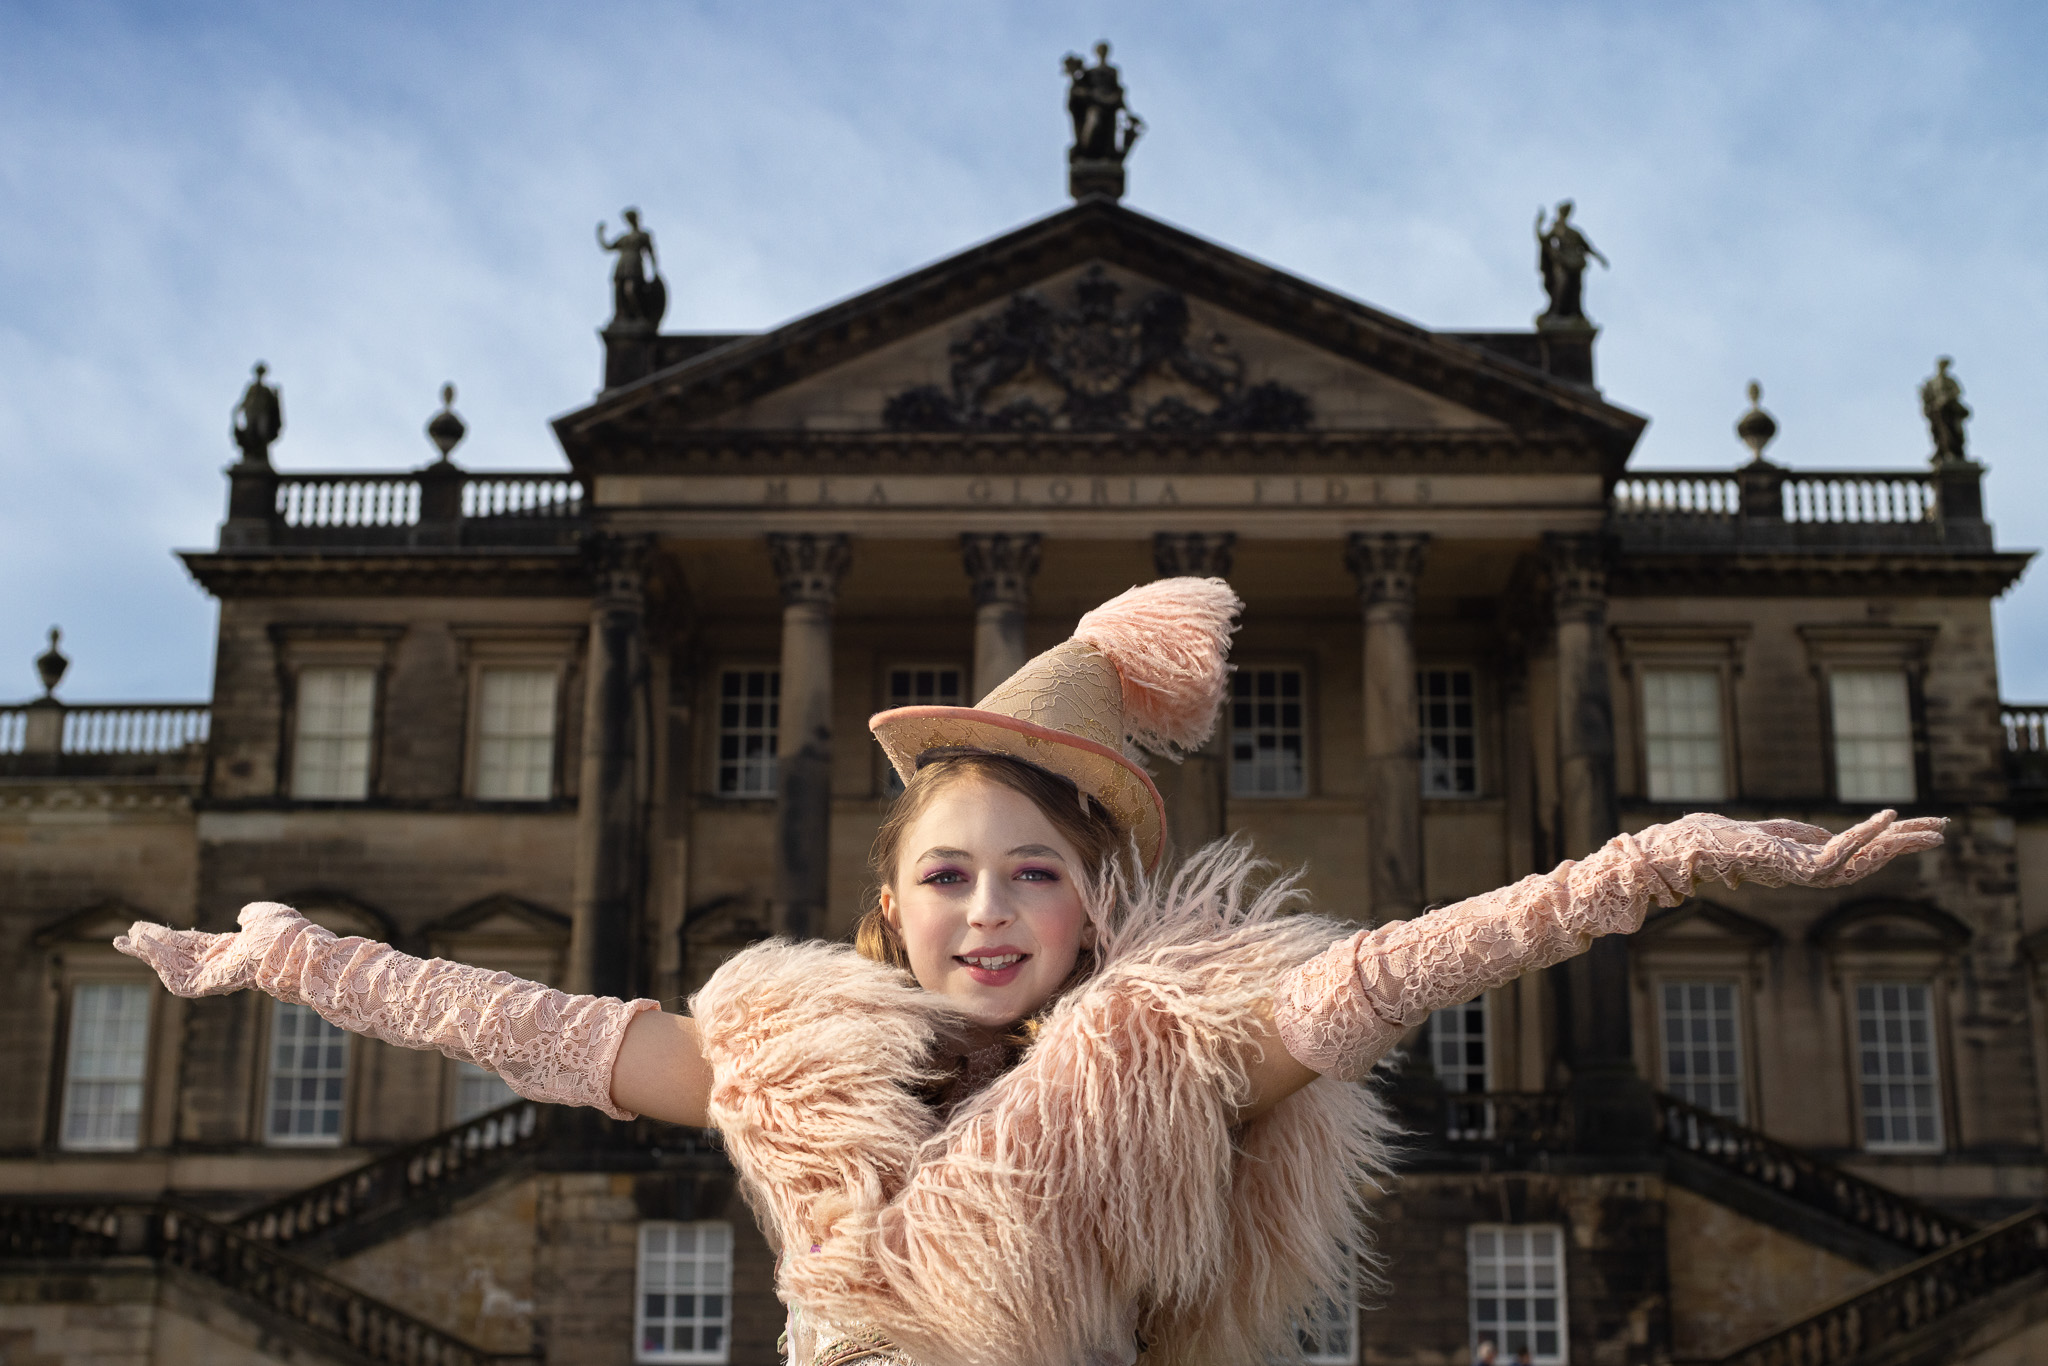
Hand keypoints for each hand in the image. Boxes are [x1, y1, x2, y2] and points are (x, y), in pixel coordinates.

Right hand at [113, 902, 313, 997]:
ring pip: (172, 968)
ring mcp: (213, 976)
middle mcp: (218, 964)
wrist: (294, 949)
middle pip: (175, 956)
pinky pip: (178, 977)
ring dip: (149, 953)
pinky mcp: (209, 985)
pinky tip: (146, 945)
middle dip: (149, 947)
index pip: (190, 945)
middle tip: (122, 938)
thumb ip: (250, 914)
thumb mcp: (264, 914)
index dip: (167, 938)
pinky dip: (160, 961)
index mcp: (229, 950)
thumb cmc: (285, 932)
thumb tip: (241, 916)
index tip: (143, 930)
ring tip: (128, 938)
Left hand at [1640, 810, 1945, 893]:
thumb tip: (1826, 834)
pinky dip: (1865, 834)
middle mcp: (1814, 872)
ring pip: (1865, 859)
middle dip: (1908, 845)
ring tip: (1931, 828)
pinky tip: (1887, 818)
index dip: (1891, 842)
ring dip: (1898, 841)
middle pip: (1873, 859)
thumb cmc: (1727, 839)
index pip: (1862, 854)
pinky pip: (1841, 851)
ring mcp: (1807, 872)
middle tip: (1944, 830)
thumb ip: (1802, 834)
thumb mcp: (1775, 832)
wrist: (1694, 845)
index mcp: (1812, 863)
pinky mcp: (1798, 868)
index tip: (1918, 826)